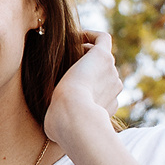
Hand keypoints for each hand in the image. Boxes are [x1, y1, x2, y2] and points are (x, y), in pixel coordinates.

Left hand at [43, 30, 120, 144]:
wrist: (72, 114)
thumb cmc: (63, 126)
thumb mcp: (62, 127)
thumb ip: (61, 124)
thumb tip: (50, 129)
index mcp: (108, 103)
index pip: (101, 89)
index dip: (85, 83)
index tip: (66, 82)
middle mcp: (114, 86)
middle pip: (102, 71)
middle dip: (85, 67)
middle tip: (63, 64)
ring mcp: (111, 70)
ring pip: (101, 55)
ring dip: (85, 51)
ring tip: (66, 50)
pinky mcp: (103, 56)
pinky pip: (103, 39)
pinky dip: (90, 35)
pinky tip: (74, 36)